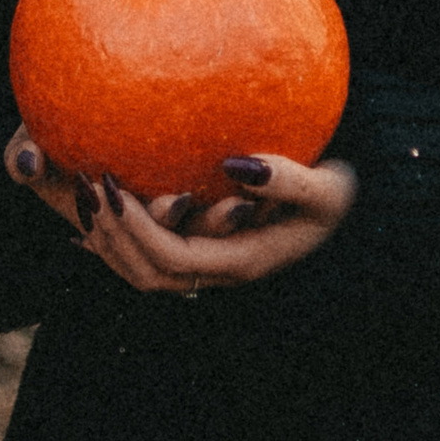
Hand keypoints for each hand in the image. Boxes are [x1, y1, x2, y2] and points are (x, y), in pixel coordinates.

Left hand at [3, 131, 355, 295]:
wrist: (355, 209)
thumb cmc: (345, 193)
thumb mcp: (329, 187)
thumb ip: (287, 179)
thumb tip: (235, 166)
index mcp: (242, 261)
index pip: (170, 257)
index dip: (133, 228)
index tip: (109, 183)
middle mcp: (220, 272)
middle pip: (146, 274)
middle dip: (109, 236)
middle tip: (86, 183)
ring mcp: (211, 265)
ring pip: (143, 271)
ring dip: (107, 238)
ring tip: (83, 188)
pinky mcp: (205, 248)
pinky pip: (150, 253)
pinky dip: (118, 237)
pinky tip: (93, 206)